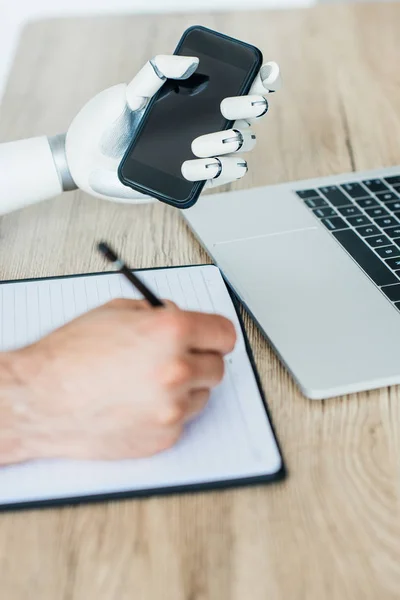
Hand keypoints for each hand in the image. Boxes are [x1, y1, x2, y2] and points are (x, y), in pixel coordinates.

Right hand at [6, 299, 235, 462]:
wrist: (41, 400)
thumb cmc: (69, 356)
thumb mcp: (115, 312)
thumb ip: (157, 313)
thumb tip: (180, 318)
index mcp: (170, 332)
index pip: (224, 333)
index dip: (215, 335)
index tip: (212, 339)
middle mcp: (177, 369)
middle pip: (217, 366)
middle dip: (199, 359)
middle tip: (175, 359)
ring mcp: (172, 407)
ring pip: (203, 395)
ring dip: (185, 388)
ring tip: (148, 383)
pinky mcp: (164, 436)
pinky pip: (183, 420)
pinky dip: (168, 412)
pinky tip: (139, 404)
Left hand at [65, 55, 280, 202]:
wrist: (88, 161)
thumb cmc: (108, 122)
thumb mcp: (128, 93)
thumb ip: (155, 72)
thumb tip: (192, 64)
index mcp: (196, 100)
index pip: (239, 87)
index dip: (261, 79)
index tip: (267, 74)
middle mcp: (206, 124)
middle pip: (247, 115)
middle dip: (249, 109)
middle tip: (234, 107)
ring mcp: (203, 152)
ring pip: (241, 145)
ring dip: (230, 142)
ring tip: (199, 145)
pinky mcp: (194, 178)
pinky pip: (224, 175)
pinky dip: (219, 170)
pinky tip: (197, 165)